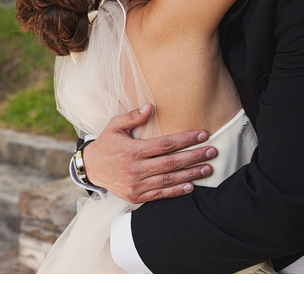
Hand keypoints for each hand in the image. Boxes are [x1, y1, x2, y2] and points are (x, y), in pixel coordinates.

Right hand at [83, 105, 217, 203]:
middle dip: (195, 156)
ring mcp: (136, 185)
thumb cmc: (106, 144)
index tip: (203, 135)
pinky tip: (191, 186)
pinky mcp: (136, 196)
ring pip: (169, 180)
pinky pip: (160, 194)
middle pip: (171, 163)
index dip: (186, 139)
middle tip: (212, 151)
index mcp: (132, 150)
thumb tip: (151, 107)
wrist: (90, 168)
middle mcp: (135, 169)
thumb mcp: (114, 125)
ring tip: (208, 168)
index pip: (165, 144)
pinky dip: (176, 191)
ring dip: (191, 174)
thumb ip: (132, 117)